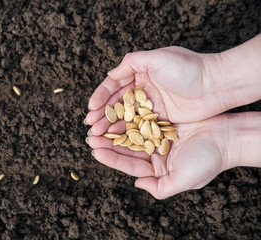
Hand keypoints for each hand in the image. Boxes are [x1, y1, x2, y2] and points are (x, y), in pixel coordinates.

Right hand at [85, 47, 224, 135]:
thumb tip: (111, 72)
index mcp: (141, 74)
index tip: (91, 107)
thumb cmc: (189, 68)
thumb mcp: (158, 58)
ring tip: (97, 135)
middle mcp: (144, 90)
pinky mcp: (161, 120)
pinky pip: (139, 127)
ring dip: (110, 126)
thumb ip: (133, 61)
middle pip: (117, 104)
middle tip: (90, 126)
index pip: (115, 86)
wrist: (216, 85)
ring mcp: (152, 106)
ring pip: (126, 117)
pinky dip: (126, 133)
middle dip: (102, 114)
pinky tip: (115, 138)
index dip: (101, 96)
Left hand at [86, 115, 229, 198]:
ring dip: (114, 128)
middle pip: (127, 148)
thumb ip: (161, 188)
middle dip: (107, 142)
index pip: (129, 165)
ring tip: (97, 124)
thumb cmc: (208, 160)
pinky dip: (129, 115)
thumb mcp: (184, 180)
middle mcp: (155, 152)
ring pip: (131, 132)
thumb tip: (138, 185)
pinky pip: (141, 118)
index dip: (111, 158)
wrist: (228, 137)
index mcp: (158, 168)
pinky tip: (115, 112)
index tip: (95, 151)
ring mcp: (158, 136)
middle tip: (90, 136)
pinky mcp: (162, 120)